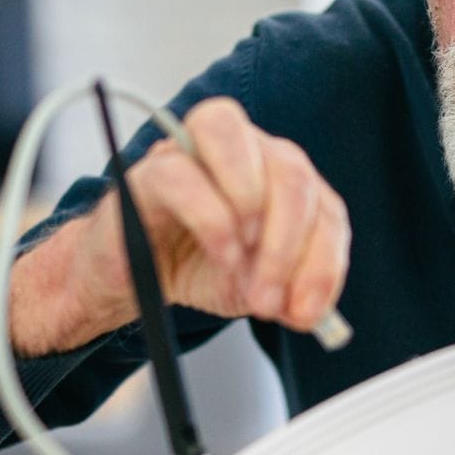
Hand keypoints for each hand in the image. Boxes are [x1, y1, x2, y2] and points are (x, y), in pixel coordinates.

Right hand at [10, 97, 349, 354]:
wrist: (130, 279)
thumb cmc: (198, 268)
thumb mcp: (256, 288)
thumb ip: (290, 292)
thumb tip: (311, 310)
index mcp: (281, 176)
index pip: (323, 205)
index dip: (325, 261)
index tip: (309, 313)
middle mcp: (245, 149)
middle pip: (290, 170)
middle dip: (289, 246)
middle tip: (270, 301)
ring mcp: (193, 151)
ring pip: (237, 140)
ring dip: (253, 208)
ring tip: (243, 264)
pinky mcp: (148, 171)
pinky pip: (183, 175)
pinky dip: (211, 219)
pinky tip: (219, 256)